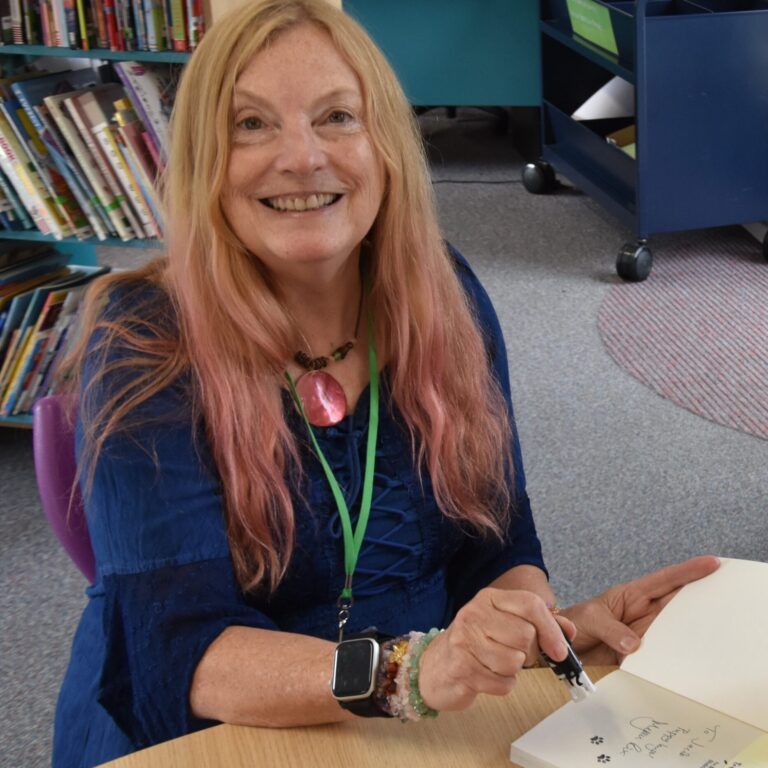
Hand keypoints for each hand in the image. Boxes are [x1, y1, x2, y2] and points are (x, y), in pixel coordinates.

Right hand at [417, 588, 575, 711]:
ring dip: (513, 671)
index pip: (530, 604)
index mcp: (489, 598)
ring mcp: (465, 640)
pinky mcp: (462, 667)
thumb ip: (539, 624)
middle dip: (528, 653)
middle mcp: (475, 614)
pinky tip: (487, 676)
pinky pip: (504, 683)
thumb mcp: (504, 624)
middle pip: (526, 636)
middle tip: (514, 654)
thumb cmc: (476, 643)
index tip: (560, 650)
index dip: (551, 629)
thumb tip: (569, 631)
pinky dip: (502, 685)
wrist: (436, 666)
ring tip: (496, 664)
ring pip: (515, 661)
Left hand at [561, 555, 719, 664]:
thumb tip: (635, 644)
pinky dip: (669, 659)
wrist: (561, 645)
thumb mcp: (590, 619)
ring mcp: (642, 632)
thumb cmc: (574, 622)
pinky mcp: (638, 653)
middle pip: (676, 603)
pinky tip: (680, 663)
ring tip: (706, 634)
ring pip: (672, 630)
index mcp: (632, 595)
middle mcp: (642, 612)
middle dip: (699, 599)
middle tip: (720, 599)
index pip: (664, 580)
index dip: (688, 571)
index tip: (711, 563)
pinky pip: (659, 655)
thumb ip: (611, 629)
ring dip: (687, 632)